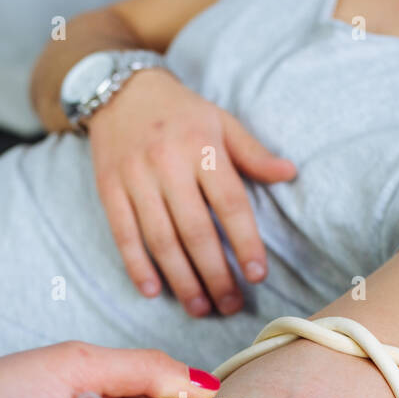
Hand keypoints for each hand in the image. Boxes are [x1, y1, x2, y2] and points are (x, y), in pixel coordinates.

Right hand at [88, 69, 296, 316]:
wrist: (118, 89)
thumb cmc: (180, 112)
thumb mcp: (221, 121)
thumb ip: (252, 153)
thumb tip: (290, 173)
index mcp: (202, 146)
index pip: (230, 203)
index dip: (245, 242)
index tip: (257, 275)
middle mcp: (168, 163)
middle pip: (195, 230)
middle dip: (214, 273)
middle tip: (229, 304)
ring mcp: (135, 177)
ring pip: (161, 239)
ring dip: (181, 279)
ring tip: (199, 308)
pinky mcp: (108, 188)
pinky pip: (124, 234)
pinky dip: (137, 265)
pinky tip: (153, 292)